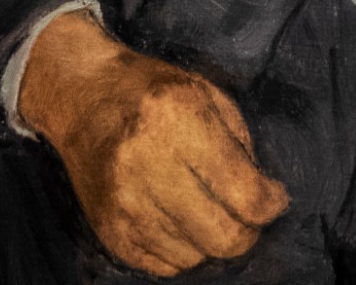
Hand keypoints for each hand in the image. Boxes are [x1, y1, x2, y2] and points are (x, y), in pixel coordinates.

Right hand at [18, 9, 288, 276]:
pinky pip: (165, 266)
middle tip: (250, 213)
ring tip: (207, 207)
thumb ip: (239, 142)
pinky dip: (183, 249)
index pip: (243, 191)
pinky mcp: (109, 230)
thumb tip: (263, 197)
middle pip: (223, 235)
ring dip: (212, 240)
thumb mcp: (204, 91)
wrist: (81, 95)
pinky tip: (179, 216)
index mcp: (177, 118)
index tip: (275, 197)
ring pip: (196, 257)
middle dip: (249, 230)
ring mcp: (124, 203)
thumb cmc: (150, 88)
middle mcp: (146, 164)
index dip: (270, 203)